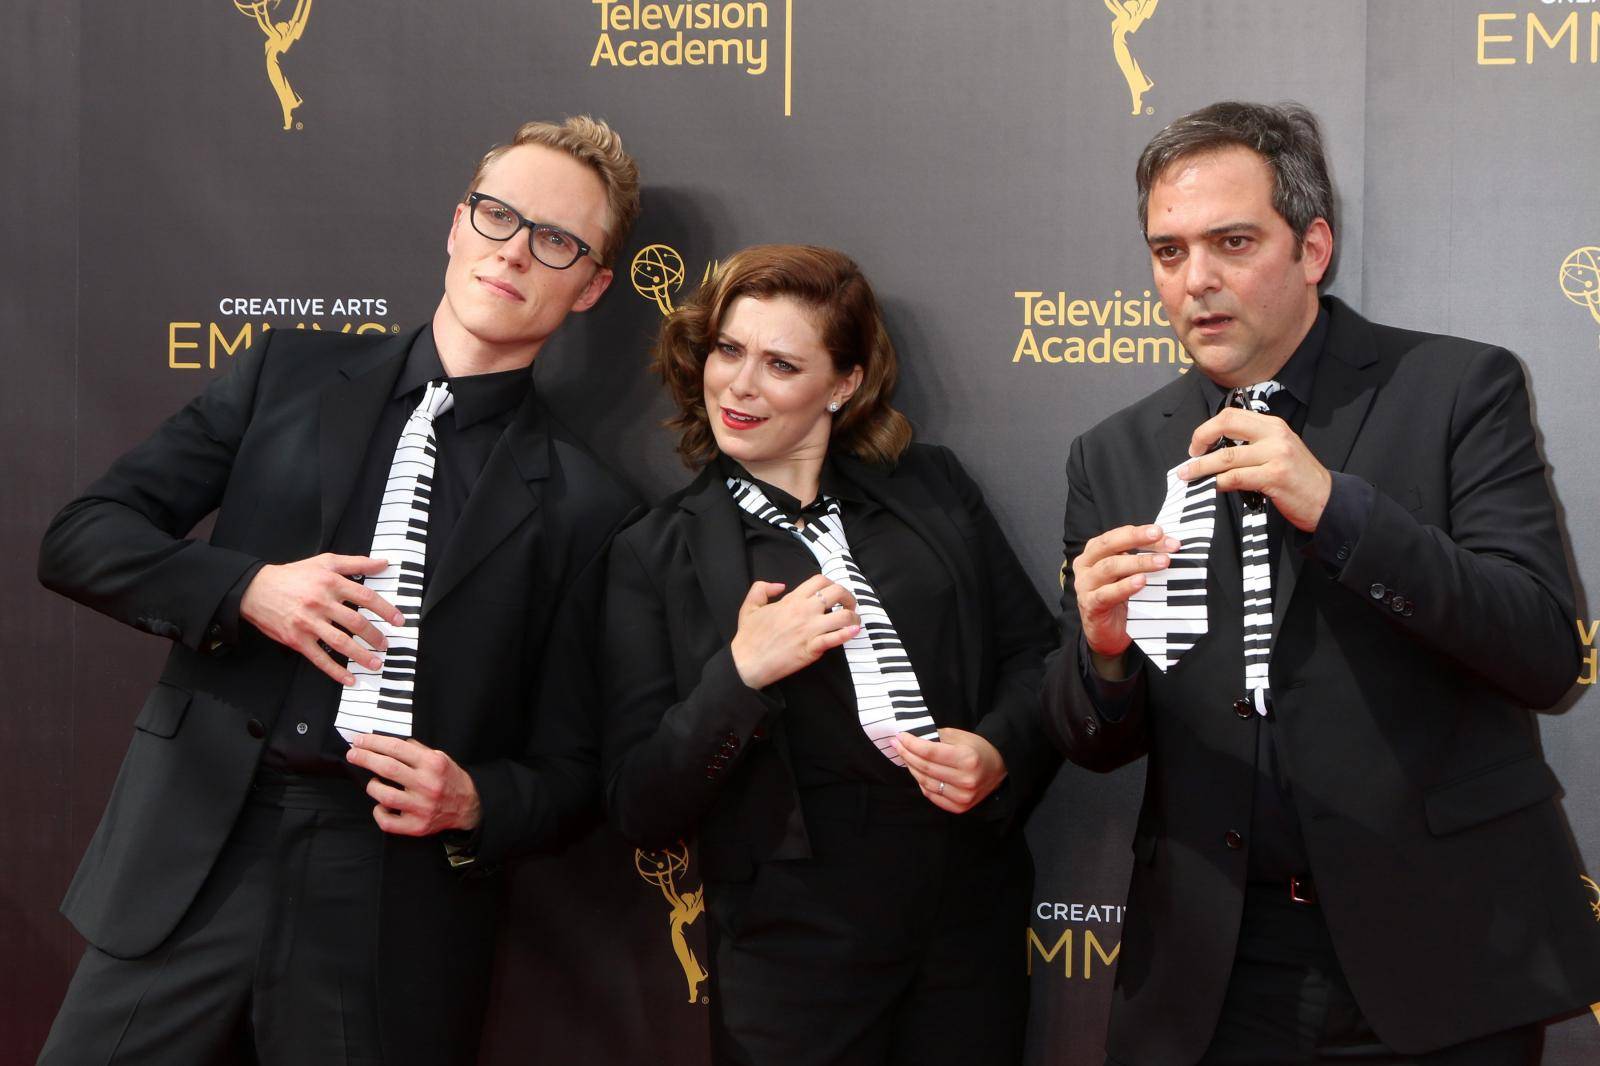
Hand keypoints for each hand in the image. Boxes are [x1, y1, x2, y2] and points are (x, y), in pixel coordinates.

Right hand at [239, 553, 404, 684]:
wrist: (256, 589)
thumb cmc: (294, 575)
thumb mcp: (325, 562)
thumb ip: (356, 563)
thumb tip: (383, 563)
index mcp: (331, 583)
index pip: (366, 597)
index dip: (386, 610)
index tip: (399, 621)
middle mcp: (321, 603)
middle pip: (356, 623)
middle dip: (376, 636)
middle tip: (386, 644)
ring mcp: (309, 623)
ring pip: (341, 643)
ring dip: (362, 656)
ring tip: (376, 663)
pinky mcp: (297, 639)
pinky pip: (319, 658)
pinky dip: (335, 671)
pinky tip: (349, 679)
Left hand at [346, 733, 481, 834]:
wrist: (468, 807)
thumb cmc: (450, 779)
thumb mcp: (440, 757)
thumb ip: (416, 750)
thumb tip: (388, 742)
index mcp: (433, 764)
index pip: (396, 748)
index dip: (374, 742)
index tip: (359, 740)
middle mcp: (427, 784)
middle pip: (387, 768)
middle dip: (365, 758)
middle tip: (352, 754)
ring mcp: (421, 807)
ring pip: (384, 795)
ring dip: (372, 785)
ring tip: (373, 781)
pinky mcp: (416, 826)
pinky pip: (387, 821)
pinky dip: (379, 812)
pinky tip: (381, 805)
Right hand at [729, 574, 860, 689]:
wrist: (746, 662)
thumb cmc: (749, 636)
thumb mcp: (750, 606)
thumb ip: (762, 588)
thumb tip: (779, 585)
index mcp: (791, 600)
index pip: (820, 581)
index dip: (832, 583)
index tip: (834, 594)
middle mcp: (804, 611)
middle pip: (837, 593)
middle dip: (849, 597)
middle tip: (849, 606)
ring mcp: (809, 630)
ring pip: (843, 616)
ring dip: (853, 617)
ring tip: (854, 622)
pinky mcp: (812, 648)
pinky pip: (836, 638)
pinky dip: (848, 634)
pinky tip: (854, 632)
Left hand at [892, 727, 1006, 813]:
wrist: (999, 767)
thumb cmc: (978, 748)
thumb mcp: (960, 736)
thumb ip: (936, 736)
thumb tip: (911, 735)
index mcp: (967, 759)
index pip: (929, 752)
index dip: (911, 744)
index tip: (900, 736)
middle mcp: (966, 780)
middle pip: (925, 768)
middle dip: (907, 754)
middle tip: (897, 745)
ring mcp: (963, 796)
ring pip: (926, 782)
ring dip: (911, 768)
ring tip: (905, 756)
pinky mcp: (960, 807)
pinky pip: (932, 795)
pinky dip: (921, 782)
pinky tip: (916, 771)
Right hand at [1072, 524, 1179, 669]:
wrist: (1106, 633)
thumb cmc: (1118, 598)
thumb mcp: (1129, 573)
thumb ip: (1141, 558)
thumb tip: (1170, 545)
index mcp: (1095, 551)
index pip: (1118, 535)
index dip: (1141, 532)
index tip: (1164, 533)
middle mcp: (1086, 565)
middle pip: (1110, 544)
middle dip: (1136, 538)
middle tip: (1160, 536)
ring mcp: (1085, 585)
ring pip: (1110, 567)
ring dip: (1138, 562)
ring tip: (1162, 562)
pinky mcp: (1090, 605)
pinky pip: (1107, 593)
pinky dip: (1125, 586)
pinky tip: (1141, 581)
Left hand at [1181, 407, 1331, 531]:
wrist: (1326, 499)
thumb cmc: (1298, 478)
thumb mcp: (1278, 451)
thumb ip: (1252, 445)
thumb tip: (1215, 450)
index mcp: (1273, 425)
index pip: (1232, 415)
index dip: (1207, 428)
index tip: (1197, 445)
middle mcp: (1274, 435)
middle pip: (1226, 424)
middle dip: (1200, 439)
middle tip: (1190, 457)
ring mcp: (1276, 454)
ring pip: (1226, 456)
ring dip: (1202, 467)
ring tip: (1189, 475)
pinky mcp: (1274, 476)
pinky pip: (1236, 477)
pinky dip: (1219, 482)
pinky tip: (1213, 486)